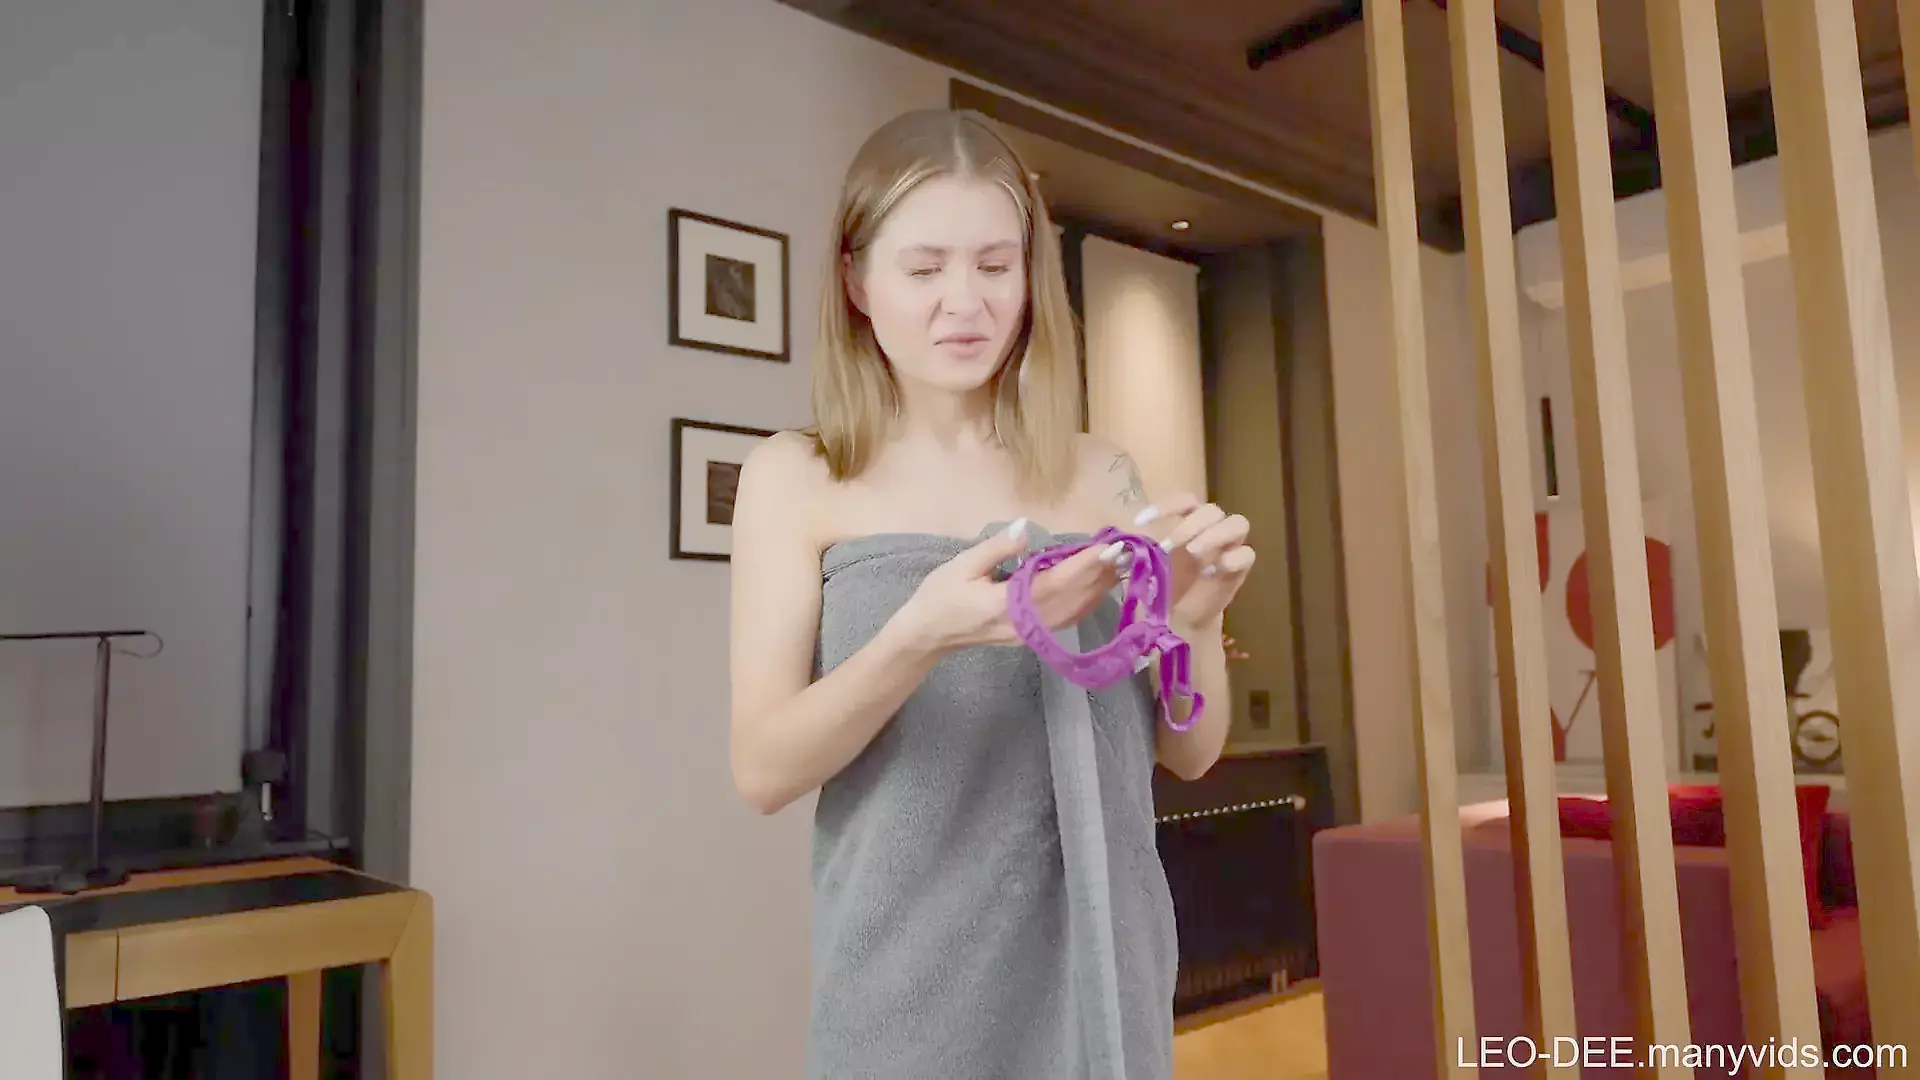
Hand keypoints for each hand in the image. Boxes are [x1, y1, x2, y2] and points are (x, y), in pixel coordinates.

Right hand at [892, 519, 1126, 653]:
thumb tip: (1024, 529)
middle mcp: (1025, 623)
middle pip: (1072, 599)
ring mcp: (1030, 633)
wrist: (927, 635)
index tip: (1105, 547)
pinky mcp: (1030, 635)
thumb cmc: (939, 596)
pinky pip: (1066, 618)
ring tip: (1118, 564)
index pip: (1054, 583)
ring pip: (1074, 611)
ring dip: (1098, 588)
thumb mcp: (961, 565)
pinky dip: (1086, 602)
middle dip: (1100, 574)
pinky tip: (1099, 586)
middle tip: (1123, 549)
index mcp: (1006, 605)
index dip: (1082, 566)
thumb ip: (996, 548)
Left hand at [1128, 494, 1255, 629]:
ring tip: (1195, 553)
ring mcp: (1228, 549)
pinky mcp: (1239, 571)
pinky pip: (1247, 555)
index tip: (1141, 522)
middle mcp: (1210, 532)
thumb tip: (1118, 545)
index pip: (1186, 501)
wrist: (1179, 623)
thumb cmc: (1162, 590)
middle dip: (1192, 524)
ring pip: (1238, 523)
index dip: (1166, 506)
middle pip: (1212, 510)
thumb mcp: (1145, 569)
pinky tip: (1211, 573)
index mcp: (1187, 525)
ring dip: (1215, 534)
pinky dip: (1231, 559)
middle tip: (1172, 545)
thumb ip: (1137, 553)